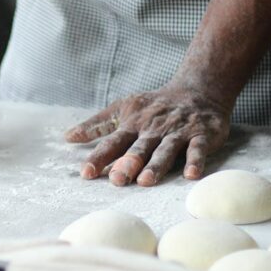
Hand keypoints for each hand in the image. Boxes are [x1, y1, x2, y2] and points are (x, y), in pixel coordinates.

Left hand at [65, 86, 229, 186]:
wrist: (199, 89)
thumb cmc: (155, 105)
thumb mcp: (123, 108)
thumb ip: (98, 125)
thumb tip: (68, 137)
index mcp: (133, 124)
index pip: (113, 142)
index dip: (99, 157)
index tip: (86, 173)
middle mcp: (154, 129)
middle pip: (139, 148)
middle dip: (127, 163)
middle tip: (116, 179)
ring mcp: (178, 132)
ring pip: (165, 150)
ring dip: (156, 165)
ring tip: (146, 181)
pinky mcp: (202, 134)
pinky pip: (198, 148)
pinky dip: (195, 160)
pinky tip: (191, 174)